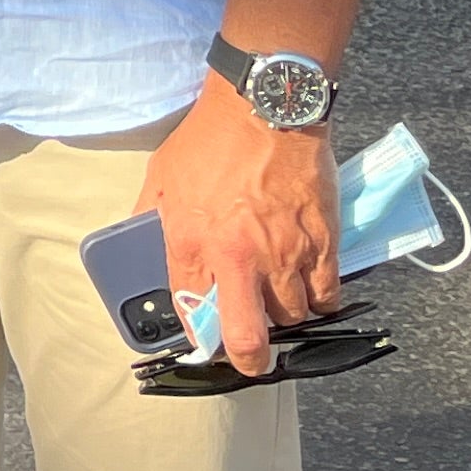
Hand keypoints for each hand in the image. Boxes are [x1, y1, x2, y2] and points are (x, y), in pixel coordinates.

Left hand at [138, 79, 341, 378]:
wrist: (264, 110)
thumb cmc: (209, 140)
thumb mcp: (162, 177)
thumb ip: (153, 216)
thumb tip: (143, 241)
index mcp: (192, 243)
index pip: (193, 313)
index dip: (202, 335)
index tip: (208, 339)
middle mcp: (239, 259)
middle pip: (249, 339)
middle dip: (249, 359)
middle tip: (252, 358)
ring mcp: (286, 256)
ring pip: (293, 318)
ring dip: (286, 316)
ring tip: (279, 298)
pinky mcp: (323, 246)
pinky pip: (327, 296)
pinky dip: (320, 299)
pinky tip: (310, 286)